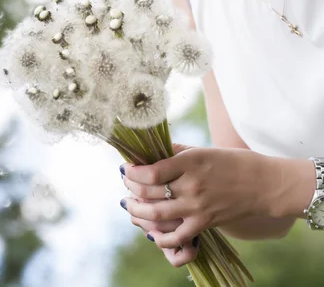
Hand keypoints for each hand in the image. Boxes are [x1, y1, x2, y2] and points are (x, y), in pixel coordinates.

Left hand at [120, 143, 272, 265]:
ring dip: (138, 212)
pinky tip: (152, 232)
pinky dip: (161, 238)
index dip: (133, 172)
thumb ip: (177, 152)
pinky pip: (177, 237)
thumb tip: (152, 153)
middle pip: (150, 193)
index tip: (126, 169)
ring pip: (158, 215)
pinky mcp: (205, 223)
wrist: (263, 184)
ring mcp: (198, 207)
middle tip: (126, 186)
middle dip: (131, 190)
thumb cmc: (233, 162)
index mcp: (191, 162)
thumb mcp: (203, 150)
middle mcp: (192, 185)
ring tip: (130, 207)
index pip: (152, 171)